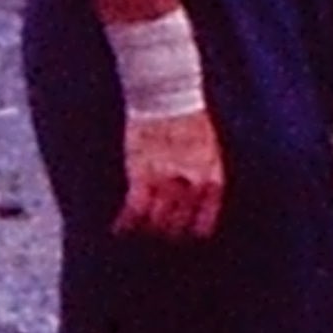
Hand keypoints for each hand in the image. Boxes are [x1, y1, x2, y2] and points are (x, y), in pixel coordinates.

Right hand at [118, 107, 225, 240]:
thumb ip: (205, 178)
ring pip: (155, 223)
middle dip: (165, 233)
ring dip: (145, 230)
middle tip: (155, 234)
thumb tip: (199, 200)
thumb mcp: (211, 152)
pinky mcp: (142, 174)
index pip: (202, 225)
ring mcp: (167, 182)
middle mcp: (192, 186)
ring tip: (138, 231)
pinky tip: (119, 229)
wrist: (168, 96)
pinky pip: (134, 210)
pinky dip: (125, 224)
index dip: (189, 233)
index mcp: (212, 181)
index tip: (180, 236)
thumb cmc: (190, 119)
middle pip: (176, 228)